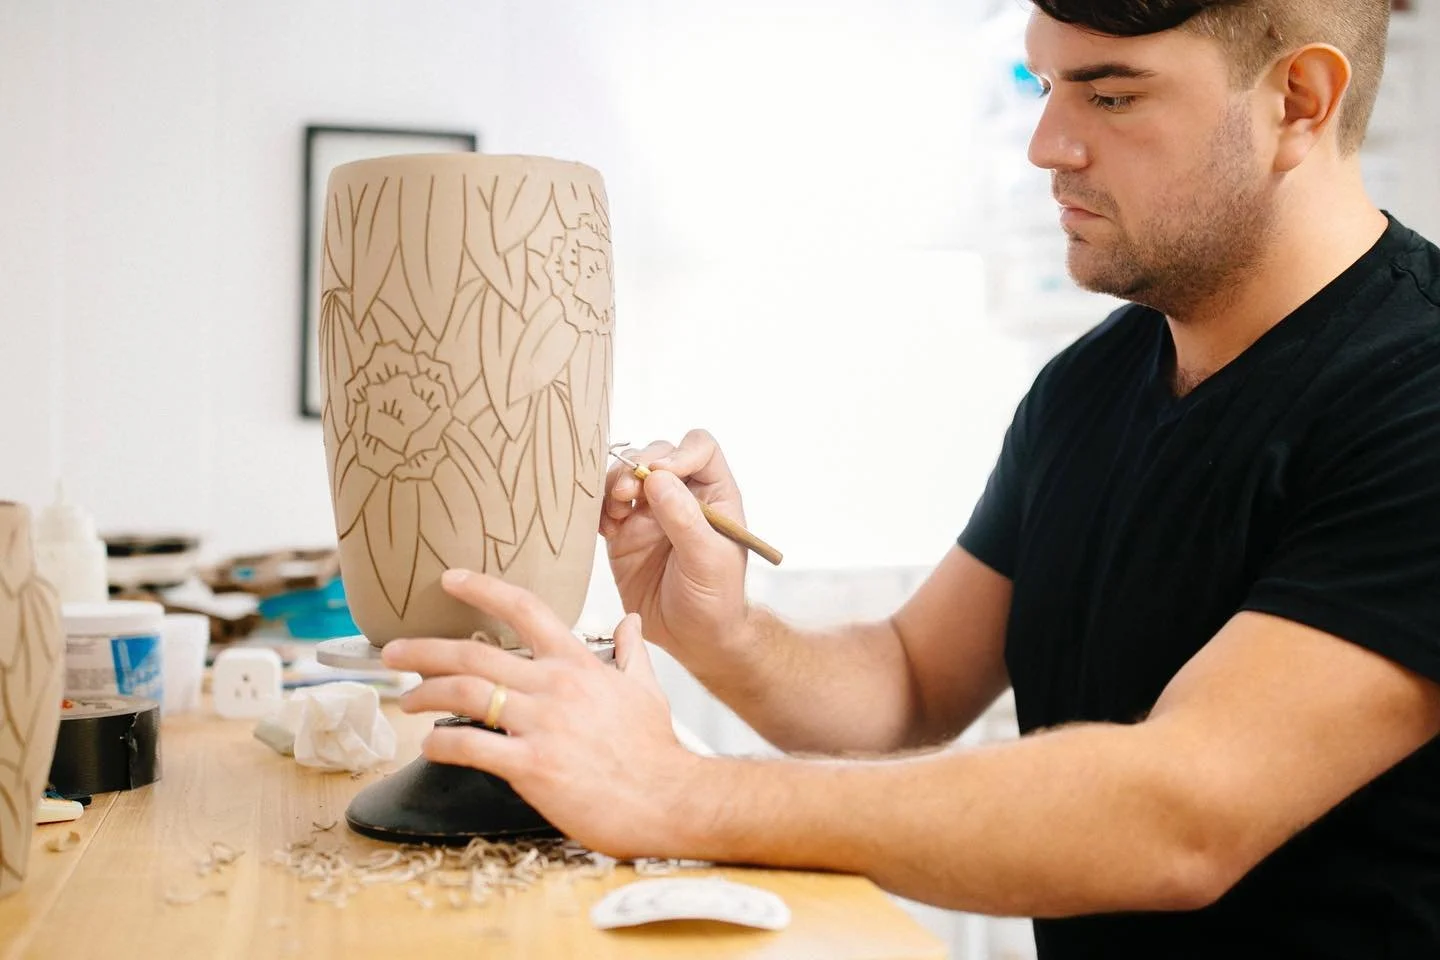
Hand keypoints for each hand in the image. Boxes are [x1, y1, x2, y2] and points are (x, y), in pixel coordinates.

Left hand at [382, 568, 699, 858]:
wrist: (672, 799)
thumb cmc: (657, 750)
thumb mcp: (648, 690)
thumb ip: (632, 652)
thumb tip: (632, 622)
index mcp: (578, 664)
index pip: (525, 610)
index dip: (483, 588)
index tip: (450, 578)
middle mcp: (555, 687)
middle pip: (476, 652)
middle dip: (426, 648)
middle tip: (393, 651)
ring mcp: (542, 726)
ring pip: (467, 693)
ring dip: (425, 692)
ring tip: (405, 698)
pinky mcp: (533, 767)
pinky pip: (472, 748)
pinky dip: (441, 745)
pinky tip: (428, 747)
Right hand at [602, 429, 749, 656]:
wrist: (692, 638)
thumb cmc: (715, 600)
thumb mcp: (708, 560)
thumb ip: (684, 519)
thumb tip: (658, 477)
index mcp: (714, 496)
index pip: (700, 449)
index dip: (679, 453)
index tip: (659, 473)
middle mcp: (682, 496)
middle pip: (656, 454)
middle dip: (637, 467)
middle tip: (626, 494)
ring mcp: (650, 513)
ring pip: (626, 475)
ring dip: (614, 484)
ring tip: (615, 510)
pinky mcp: (624, 533)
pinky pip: (604, 507)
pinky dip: (598, 509)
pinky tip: (604, 528)